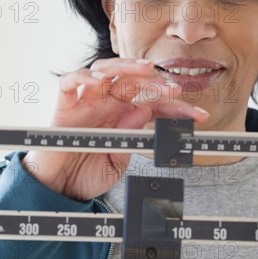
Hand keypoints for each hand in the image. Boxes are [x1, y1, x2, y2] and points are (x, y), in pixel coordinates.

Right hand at [22, 58, 208, 199]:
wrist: (59, 191)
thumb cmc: (86, 175)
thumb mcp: (118, 162)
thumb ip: (129, 139)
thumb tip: (143, 112)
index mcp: (123, 117)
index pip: (152, 104)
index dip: (175, 107)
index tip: (198, 115)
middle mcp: (106, 105)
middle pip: (132, 81)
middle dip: (156, 83)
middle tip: (174, 88)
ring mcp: (85, 103)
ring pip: (105, 71)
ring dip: (126, 67)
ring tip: (146, 70)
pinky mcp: (64, 107)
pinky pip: (69, 83)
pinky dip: (82, 76)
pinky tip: (97, 79)